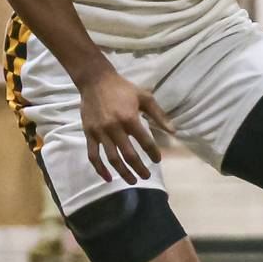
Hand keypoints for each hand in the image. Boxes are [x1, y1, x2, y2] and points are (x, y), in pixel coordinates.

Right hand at [78, 69, 175, 184]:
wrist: (95, 80)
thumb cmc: (122, 88)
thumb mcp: (145, 97)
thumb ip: (159, 115)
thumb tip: (173, 131)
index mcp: (130, 118)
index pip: (145, 142)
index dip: (153, 153)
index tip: (158, 160)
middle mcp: (114, 128)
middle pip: (129, 155)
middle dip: (140, 168)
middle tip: (147, 176)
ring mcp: (100, 133)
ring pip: (112, 159)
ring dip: (123, 173)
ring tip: (133, 180)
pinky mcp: (89, 134)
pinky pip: (93, 156)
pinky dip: (100, 169)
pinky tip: (108, 178)